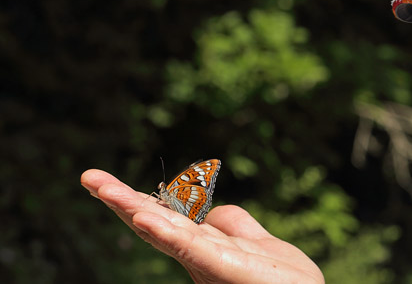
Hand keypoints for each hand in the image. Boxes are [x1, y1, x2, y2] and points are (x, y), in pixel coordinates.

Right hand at [81, 169, 323, 283]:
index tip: (101, 181)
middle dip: (122, 200)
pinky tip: (144, 219)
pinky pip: (193, 249)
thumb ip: (235, 227)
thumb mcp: (259, 245)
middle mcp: (201, 256)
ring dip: (134, 210)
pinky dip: (167, 234)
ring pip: (167, 232)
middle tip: (89, 177)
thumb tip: (213, 211)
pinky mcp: (226, 268)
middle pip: (157, 222)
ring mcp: (211, 263)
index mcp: (207, 248)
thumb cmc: (283, 282)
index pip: (166, 218)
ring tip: (103, 189)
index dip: (136, 200)